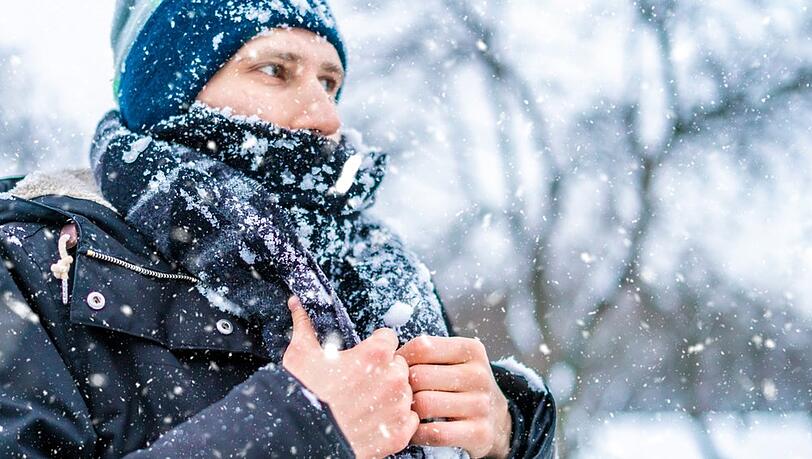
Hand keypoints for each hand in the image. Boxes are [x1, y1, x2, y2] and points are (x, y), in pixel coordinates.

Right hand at [282, 296, 418, 458]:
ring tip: (366, 403)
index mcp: (375, 354)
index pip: (388, 338)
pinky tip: (375, 420)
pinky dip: (396, 420)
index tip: (365, 356)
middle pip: (399, 365)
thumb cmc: (303, 395)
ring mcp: (399, 406)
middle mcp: (393, 377)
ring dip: (391, 395)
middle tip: (363, 382)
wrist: (302, 437)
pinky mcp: (400, 433)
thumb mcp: (300, 354)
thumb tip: (297, 303)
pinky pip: (409, 419)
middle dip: (384, 371)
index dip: (375, 346)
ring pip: (405, 392)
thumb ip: (305, 324)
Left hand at [396, 336, 511, 458]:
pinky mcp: (479, 433)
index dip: (401, 358)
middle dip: (402, 386)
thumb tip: (387, 353)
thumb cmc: (461, 384)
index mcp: (471, 350)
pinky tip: (414, 430)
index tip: (395, 368)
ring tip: (405, 411)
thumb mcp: (454, 359)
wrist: (496, 417)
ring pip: (425, 404)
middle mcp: (479, 375)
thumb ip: (426, 352)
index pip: (423, 347)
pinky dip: (417, 434)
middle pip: (420, 376)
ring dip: (408, 411)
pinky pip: (434, 433)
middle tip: (397, 393)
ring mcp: (481, 404)